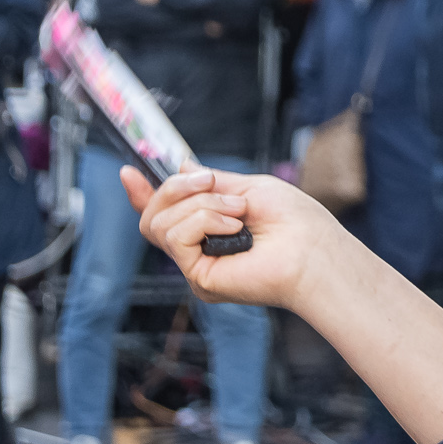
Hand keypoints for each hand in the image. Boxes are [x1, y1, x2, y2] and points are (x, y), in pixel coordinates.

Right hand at [122, 164, 332, 308]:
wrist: (313, 247)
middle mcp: (198, 249)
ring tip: (239, 211)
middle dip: (175, 188)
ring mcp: (195, 265)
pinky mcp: (198, 278)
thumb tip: (181, 166)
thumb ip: (211, 182)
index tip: (128, 172)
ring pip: (160, 223)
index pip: (165, 214)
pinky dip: (205, 220)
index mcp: (209, 226)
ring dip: (202, 204)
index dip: (142, 194)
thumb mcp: (248, 188)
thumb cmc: (293, 219)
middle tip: (212, 181)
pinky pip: (176, 237)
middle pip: (153, 215)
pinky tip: (235, 227)